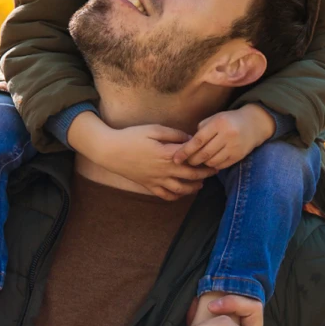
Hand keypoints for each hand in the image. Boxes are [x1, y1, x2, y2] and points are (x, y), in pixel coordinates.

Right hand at [72, 114, 216, 199]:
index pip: (192, 158)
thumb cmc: (131, 136)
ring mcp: (156, 180)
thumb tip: (190, 139)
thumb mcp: (154, 129)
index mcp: (167, 154)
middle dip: (205, 174)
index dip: (205, 158)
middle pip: (190, 175)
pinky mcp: (148, 185)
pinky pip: (165, 195)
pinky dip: (176, 196)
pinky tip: (181, 192)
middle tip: (215, 171)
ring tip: (201, 184)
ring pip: (180, 189)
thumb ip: (174, 134)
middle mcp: (164, 170)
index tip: (214, 155)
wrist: (110, 151)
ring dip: (193, 188)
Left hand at [172, 107, 273, 169]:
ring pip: (212, 162)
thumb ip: (201, 130)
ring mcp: (234, 147)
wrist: (254, 123)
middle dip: (192, 160)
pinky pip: (221, 165)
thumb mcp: (215, 118)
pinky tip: (210, 162)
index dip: (185, 151)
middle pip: (204, 153)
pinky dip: (213, 165)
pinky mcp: (239, 156)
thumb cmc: (229, 120)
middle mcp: (227, 135)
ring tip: (199, 160)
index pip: (198, 140)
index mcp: (218, 123)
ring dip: (203, 164)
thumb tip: (187, 146)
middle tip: (186, 161)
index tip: (176, 158)